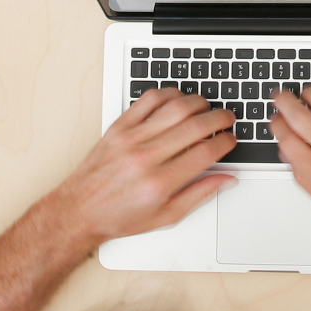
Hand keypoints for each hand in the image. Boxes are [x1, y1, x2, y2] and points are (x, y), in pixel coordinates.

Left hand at [47, 88, 236, 245]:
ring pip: (174, 107)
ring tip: (207, 108)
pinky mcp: (118, 126)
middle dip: (219, 119)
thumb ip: (200, 194)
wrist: (80, 210)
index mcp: (160, 182)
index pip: (206, 152)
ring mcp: (130, 138)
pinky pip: (148, 100)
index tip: (231, 139)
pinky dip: (168, 94)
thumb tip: (227, 179)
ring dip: (198, 103)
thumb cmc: (120, 216)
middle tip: (227, 119)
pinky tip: (178, 100)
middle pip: (195, 125)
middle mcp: (146, 157)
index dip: (225, 142)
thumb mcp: (166, 216)